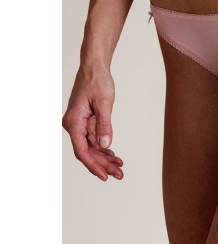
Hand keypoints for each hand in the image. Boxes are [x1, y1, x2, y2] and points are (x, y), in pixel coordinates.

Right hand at [62, 65, 123, 180]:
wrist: (94, 67)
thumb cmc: (98, 81)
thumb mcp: (104, 103)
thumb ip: (104, 125)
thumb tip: (105, 145)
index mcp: (74, 122)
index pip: (82, 150)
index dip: (93, 165)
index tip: (105, 176)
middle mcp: (73, 125)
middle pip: (87, 151)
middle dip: (102, 164)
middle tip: (119, 174)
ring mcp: (78, 123)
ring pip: (90, 146)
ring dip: (104, 157)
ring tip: (119, 167)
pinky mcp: (85, 120)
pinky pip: (92, 138)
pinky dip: (103, 147)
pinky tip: (113, 155)